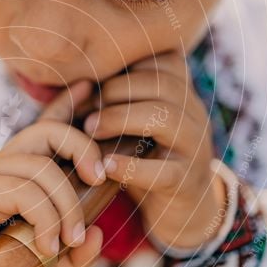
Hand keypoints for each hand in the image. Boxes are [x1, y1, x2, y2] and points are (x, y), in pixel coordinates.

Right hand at [0, 80, 106, 266]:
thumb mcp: (42, 265)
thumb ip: (72, 254)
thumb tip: (97, 234)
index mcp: (16, 174)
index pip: (43, 129)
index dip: (64, 106)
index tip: (85, 87)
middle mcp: (1, 165)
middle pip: (50, 132)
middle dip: (84, 149)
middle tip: (100, 182)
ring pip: (44, 169)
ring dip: (67, 207)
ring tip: (67, 241)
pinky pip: (25, 191)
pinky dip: (45, 219)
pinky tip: (45, 247)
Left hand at [82, 50, 227, 249]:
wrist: (178, 208)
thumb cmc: (142, 156)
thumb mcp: (127, 123)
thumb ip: (109, 100)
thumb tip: (72, 82)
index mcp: (181, 92)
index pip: (164, 58)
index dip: (125, 65)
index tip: (92, 83)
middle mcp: (194, 113)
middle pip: (162, 83)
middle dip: (116, 91)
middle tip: (85, 111)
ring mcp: (194, 147)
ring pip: (167, 119)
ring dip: (121, 119)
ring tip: (90, 130)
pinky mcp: (186, 182)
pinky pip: (164, 170)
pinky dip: (131, 166)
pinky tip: (105, 165)